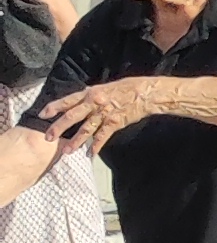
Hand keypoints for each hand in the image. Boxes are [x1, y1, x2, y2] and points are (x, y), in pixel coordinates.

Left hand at [35, 76, 155, 151]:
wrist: (146, 93)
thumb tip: (82, 102)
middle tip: (48, 137)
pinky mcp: (114, 123)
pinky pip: (102, 136)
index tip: (43, 115)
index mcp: (90, 93)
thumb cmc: (128, 88)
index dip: (54, 108)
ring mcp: (104, 114)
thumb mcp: (106, 87)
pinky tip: (91, 154)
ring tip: (66, 151)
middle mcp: (94, 103)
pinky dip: (96, 146)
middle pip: (72, 116)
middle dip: (58, 127)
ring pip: (85, 130)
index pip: (67, 101)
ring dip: (75, 142)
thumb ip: (92, 96)